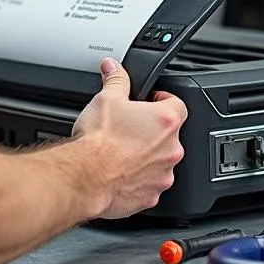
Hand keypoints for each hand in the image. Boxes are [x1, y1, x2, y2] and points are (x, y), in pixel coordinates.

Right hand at [72, 58, 186, 218]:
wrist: (85, 177)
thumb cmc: (98, 141)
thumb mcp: (106, 99)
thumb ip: (116, 79)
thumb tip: (114, 67)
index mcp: (165, 121)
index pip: (177, 103)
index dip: (162, 100)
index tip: (149, 102)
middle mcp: (170, 149)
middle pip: (169, 134)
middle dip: (151, 131)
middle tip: (129, 128)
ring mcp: (163, 175)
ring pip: (160, 161)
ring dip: (147, 156)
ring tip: (122, 151)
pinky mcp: (151, 196)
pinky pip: (150, 184)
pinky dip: (138, 179)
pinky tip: (119, 171)